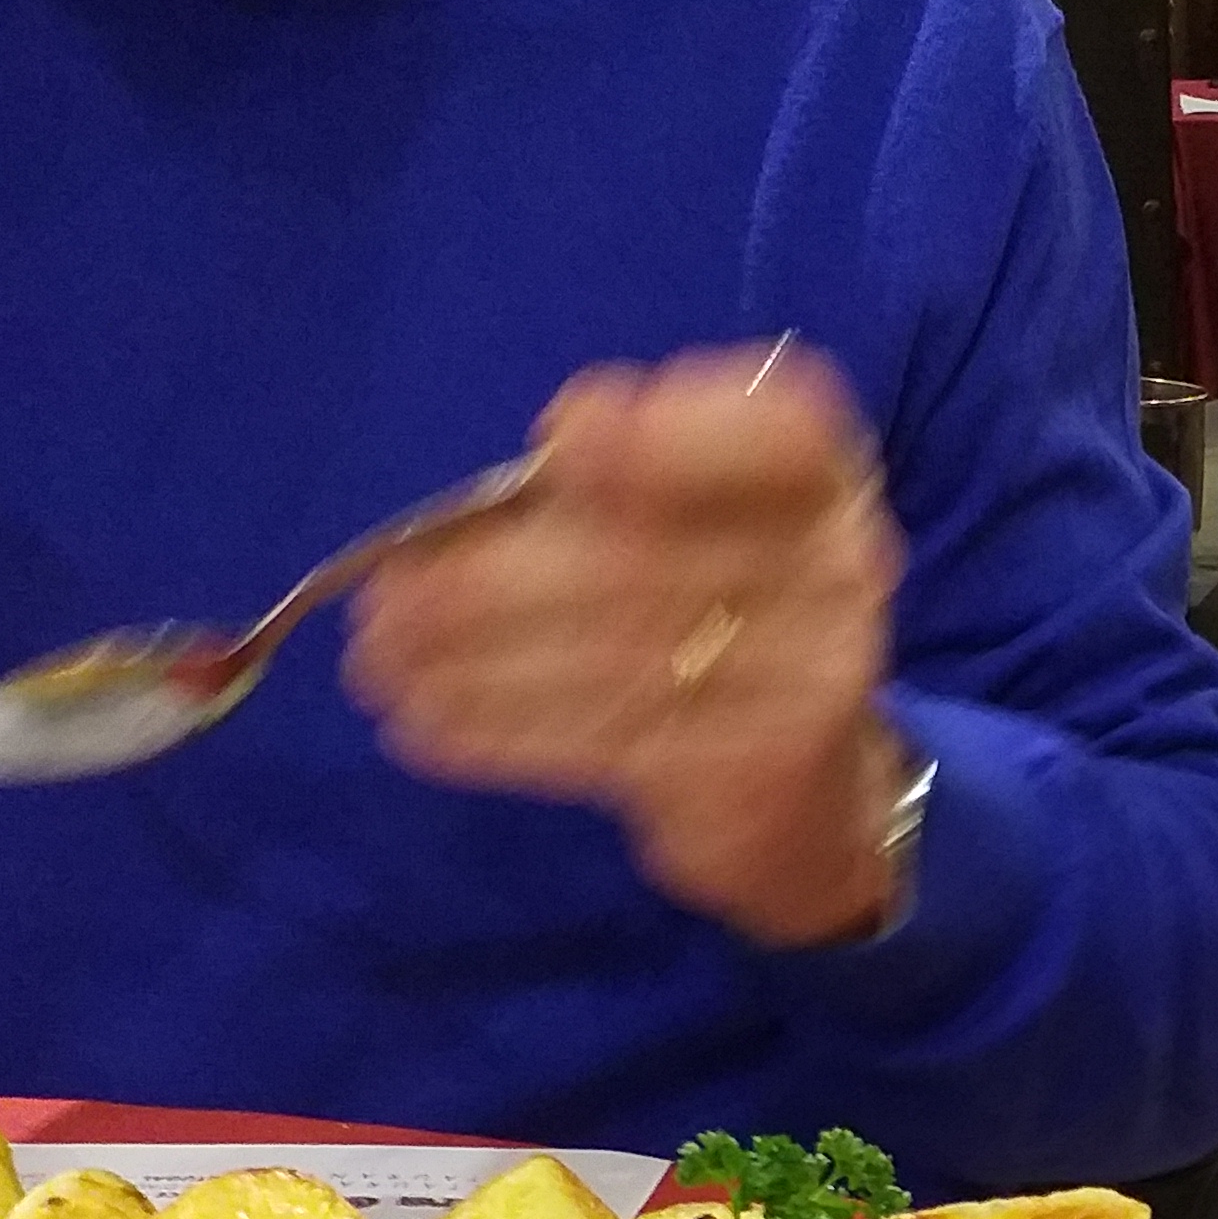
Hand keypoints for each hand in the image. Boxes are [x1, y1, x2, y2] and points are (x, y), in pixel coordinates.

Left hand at [341, 345, 912, 947]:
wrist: (809, 787)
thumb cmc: (716, 614)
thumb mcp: (686, 524)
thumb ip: (605, 487)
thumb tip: (490, 500)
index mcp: (815, 476)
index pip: (777, 431)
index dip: (674, 434)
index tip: (563, 440)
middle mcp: (837, 566)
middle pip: (650, 563)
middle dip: (493, 584)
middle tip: (382, 606)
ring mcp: (811, 675)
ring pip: (615, 661)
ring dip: (477, 664)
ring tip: (380, 665)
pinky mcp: (762, 768)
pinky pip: (612, 742)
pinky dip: (507, 730)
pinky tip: (429, 724)